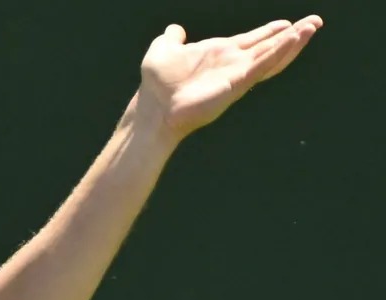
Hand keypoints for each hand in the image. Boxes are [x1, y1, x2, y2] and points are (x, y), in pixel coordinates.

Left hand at [138, 16, 322, 140]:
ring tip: (311, 27)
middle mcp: (233, 63)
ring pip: (272, 54)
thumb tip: (174, 29)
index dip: (270, 32)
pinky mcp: (237, 82)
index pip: (252, 40)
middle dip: (292, 35)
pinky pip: (262, 64)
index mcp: (221, 53)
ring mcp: (237, 73)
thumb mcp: (163, 50)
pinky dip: (279, 52)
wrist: (153, 108)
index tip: (287, 23)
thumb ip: (171, 39)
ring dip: (293, 41)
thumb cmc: (157, 85)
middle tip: (315, 22)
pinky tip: (293, 39)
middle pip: (269, 46)